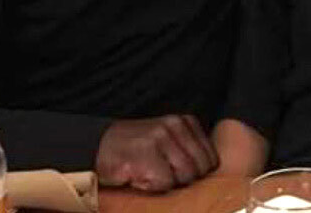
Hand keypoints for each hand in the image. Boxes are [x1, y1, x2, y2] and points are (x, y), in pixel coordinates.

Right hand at [96, 115, 217, 191]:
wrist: (98, 146)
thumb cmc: (137, 150)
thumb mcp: (169, 141)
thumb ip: (189, 150)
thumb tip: (213, 171)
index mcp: (186, 122)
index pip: (211, 159)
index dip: (196, 174)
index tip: (176, 172)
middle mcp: (175, 126)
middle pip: (199, 169)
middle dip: (182, 180)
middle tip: (160, 174)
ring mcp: (159, 138)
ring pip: (183, 176)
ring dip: (165, 183)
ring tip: (149, 173)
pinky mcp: (145, 153)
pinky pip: (163, 183)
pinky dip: (151, 187)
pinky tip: (138, 177)